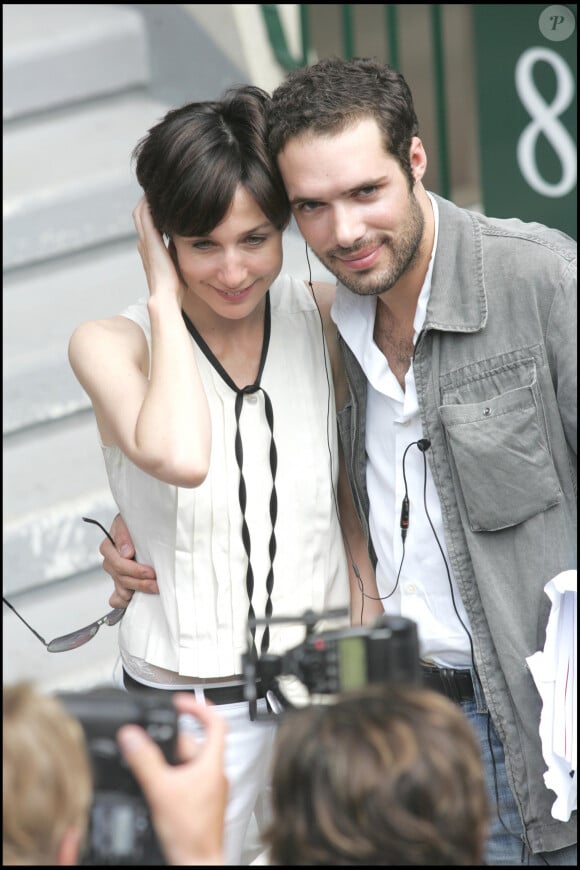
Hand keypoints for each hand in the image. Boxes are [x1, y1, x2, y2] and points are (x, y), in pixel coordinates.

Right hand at [101, 513, 157, 607]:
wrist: (137, 525)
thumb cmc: (133, 524)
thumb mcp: (126, 522)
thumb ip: (124, 534)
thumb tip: (126, 553)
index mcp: (109, 547)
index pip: (118, 564)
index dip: (135, 570)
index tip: (150, 572)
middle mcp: (110, 562)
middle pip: (121, 578)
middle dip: (141, 583)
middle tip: (156, 584)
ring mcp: (114, 574)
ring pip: (121, 590)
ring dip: (137, 591)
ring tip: (153, 590)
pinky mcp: (120, 582)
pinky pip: (116, 598)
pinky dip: (124, 602)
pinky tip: (135, 601)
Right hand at [116, 694, 227, 865]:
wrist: (197, 864)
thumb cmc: (191, 835)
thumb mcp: (161, 790)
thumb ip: (144, 760)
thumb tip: (131, 736)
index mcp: (213, 763)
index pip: (216, 721)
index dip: (198, 707)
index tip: (181, 702)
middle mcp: (214, 774)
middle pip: (195, 744)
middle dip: (171, 742)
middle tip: (151, 744)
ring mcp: (209, 790)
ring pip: (188, 764)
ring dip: (168, 761)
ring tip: (150, 768)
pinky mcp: (201, 803)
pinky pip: (185, 780)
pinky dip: (170, 777)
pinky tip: (156, 786)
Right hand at [132, 195, 184, 304]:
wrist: (166, 295)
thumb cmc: (175, 287)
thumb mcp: (177, 265)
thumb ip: (178, 253)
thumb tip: (192, 245)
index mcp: (150, 250)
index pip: (149, 225)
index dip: (154, 213)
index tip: (165, 203)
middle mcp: (144, 244)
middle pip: (142, 215)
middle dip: (150, 202)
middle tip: (160, 190)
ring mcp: (145, 241)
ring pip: (141, 212)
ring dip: (148, 199)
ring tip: (158, 187)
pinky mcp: (149, 239)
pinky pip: (145, 214)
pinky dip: (149, 202)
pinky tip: (157, 193)